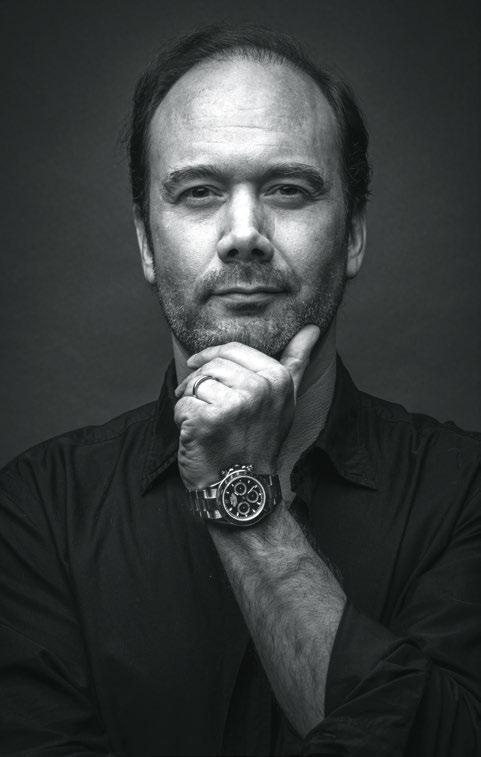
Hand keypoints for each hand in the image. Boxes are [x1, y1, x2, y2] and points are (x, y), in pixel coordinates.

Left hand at [174, 325, 319, 489]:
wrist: (243, 489)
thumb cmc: (259, 443)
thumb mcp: (285, 401)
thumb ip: (296, 362)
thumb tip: (312, 328)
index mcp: (278, 378)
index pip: (232, 350)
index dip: (212, 359)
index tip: (200, 367)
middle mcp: (259, 388)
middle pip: (211, 365)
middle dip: (199, 384)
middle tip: (206, 409)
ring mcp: (233, 404)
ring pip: (194, 384)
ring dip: (191, 404)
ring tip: (207, 426)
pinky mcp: (206, 419)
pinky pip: (181, 403)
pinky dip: (182, 420)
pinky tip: (198, 437)